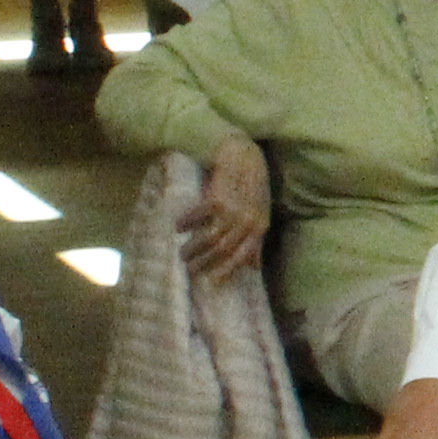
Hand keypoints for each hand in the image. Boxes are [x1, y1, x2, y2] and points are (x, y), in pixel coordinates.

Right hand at [180, 139, 272, 283]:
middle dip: (204, 263)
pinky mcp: (217, 198)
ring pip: (210, 238)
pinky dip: (187, 223)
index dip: (227, 270)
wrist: (244, 156)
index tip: (212, 282)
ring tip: (181, 254)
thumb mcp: (260, 214)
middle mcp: (247, 222)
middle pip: (223, 250)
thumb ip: (255, 241)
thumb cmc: (252, 186)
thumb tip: (253, 267)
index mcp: (259, 227)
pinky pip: (198, 217)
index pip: (242, 255)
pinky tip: (177, 227)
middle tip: (189, 271)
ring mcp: (232, 211)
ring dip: (193, 248)